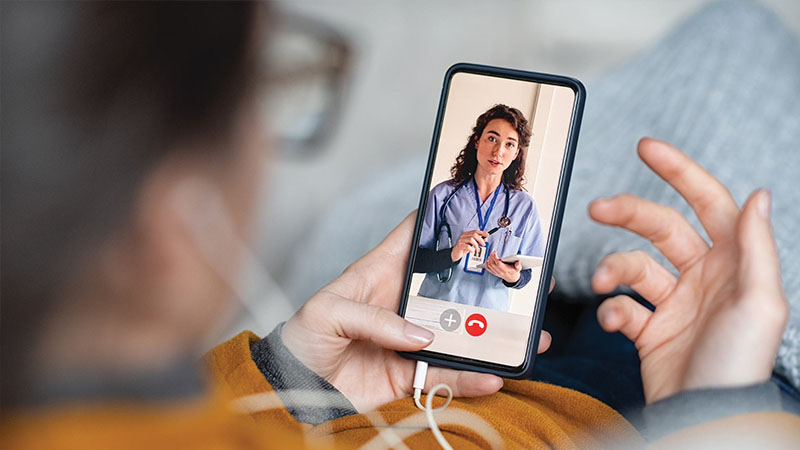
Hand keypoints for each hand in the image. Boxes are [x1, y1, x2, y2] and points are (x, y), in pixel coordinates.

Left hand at [281, 213, 552, 411]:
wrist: (292, 387)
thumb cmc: (302, 338)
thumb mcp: (327, 312)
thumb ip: (374, 318)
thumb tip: (421, 336)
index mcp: (380, 272)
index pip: (415, 236)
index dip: (443, 219)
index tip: (478, 208)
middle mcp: (403, 302)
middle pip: (452, 285)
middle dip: (487, 280)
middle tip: (522, 277)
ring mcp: (410, 338)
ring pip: (461, 333)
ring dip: (492, 334)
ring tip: (526, 334)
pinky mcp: (410, 373)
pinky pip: (447, 375)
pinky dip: (471, 378)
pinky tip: (495, 376)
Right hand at [451, 229, 487, 262]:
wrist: (455, 254)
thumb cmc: (463, 248)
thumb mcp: (472, 245)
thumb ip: (478, 241)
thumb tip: (485, 239)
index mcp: (466, 234)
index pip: (475, 231)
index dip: (482, 233)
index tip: (487, 235)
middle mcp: (463, 236)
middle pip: (474, 234)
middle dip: (480, 239)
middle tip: (483, 244)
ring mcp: (461, 240)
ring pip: (471, 239)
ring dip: (476, 245)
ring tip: (477, 249)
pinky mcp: (460, 245)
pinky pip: (467, 246)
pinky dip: (471, 249)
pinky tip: (472, 251)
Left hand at [484, 250, 521, 283]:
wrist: (512, 278)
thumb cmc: (514, 271)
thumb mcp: (518, 268)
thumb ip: (518, 265)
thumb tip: (518, 263)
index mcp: (506, 270)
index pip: (498, 263)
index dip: (495, 257)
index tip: (495, 252)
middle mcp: (500, 272)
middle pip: (492, 264)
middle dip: (491, 256)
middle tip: (493, 252)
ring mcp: (496, 273)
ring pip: (489, 265)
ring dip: (489, 259)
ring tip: (491, 255)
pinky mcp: (494, 273)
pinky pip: (488, 268)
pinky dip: (486, 263)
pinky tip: (488, 260)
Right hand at [589, 138, 787, 403]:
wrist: (705, 414)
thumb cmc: (738, 362)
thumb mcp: (759, 301)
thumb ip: (756, 246)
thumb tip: (760, 194)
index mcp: (732, 262)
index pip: (707, 202)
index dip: (680, 172)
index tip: (647, 148)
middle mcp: (703, 277)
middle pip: (660, 227)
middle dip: (628, 212)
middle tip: (597, 208)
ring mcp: (674, 303)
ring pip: (633, 266)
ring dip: (614, 269)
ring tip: (606, 283)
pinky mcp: (650, 329)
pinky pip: (622, 307)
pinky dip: (612, 311)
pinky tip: (617, 323)